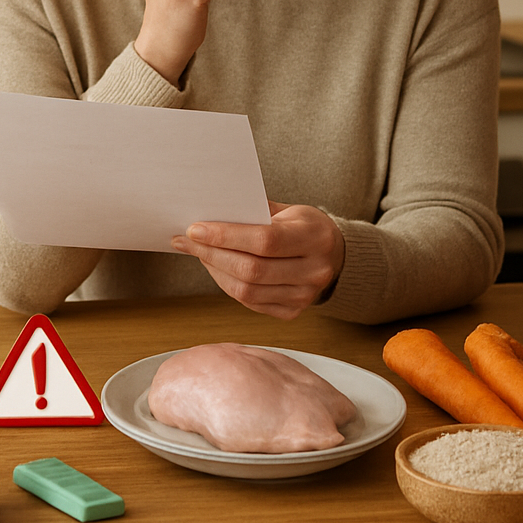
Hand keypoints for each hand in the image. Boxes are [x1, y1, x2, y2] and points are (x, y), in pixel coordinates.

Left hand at [170, 201, 345, 319]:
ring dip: (214, 270)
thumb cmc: (305, 227)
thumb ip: (254, 212)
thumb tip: (209, 213)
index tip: (195, 228)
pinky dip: (226, 284)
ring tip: (198, 252)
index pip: (265, 240)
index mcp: (315, 238)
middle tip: (187, 240)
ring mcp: (305, 296)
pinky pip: (250, 302)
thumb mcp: (288, 210)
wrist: (335, 255)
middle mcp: (314, 271)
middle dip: (212, 253)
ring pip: (247, 290)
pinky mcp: (292, 312)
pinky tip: (216, 268)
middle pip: (252, 269)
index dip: (226, 236)